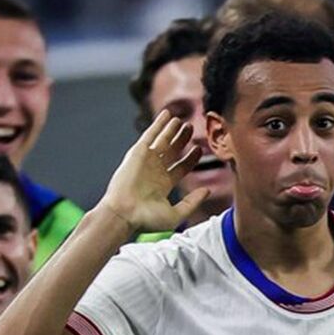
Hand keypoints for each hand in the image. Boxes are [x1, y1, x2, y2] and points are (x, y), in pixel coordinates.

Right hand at [101, 110, 210, 232]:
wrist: (125, 213)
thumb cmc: (147, 219)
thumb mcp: (176, 214)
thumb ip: (193, 202)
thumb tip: (207, 191)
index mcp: (163, 185)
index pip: (180, 168)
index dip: (190, 159)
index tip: (200, 150)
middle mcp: (154, 172)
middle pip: (172, 151)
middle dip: (182, 140)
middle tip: (191, 129)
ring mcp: (146, 161)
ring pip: (162, 141)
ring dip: (171, 130)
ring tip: (182, 120)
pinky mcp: (138, 153)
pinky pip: (150, 135)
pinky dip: (159, 124)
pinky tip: (167, 115)